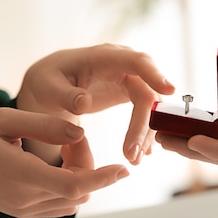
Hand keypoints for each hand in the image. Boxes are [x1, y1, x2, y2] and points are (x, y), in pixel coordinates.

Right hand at [0, 108, 127, 217]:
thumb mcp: (4, 119)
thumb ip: (46, 125)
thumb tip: (81, 132)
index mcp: (23, 174)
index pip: (75, 184)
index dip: (103, 177)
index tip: (123, 169)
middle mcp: (27, 198)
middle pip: (79, 189)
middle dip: (89, 163)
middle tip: (71, 136)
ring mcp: (24, 208)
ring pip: (72, 199)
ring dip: (80, 174)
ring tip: (62, 146)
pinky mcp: (22, 210)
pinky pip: (59, 203)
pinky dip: (69, 184)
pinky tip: (57, 161)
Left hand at [16, 44, 174, 164]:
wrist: (50, 84)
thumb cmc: (48, 82)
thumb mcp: (47, 87)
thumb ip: (65, 95)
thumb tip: (84, 102)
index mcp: (103, 57)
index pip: (136, 61)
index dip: (154, 73)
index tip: (170, 91)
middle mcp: (123, 64)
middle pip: (147, 91)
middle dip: (145, 124)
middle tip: (132, 155)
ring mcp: (130, 77)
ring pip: (150, 105)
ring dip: (145, 133)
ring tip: (134, 160)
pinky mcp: (131, 90)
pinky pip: (146, 111)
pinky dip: (144, 132)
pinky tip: (141, 153)